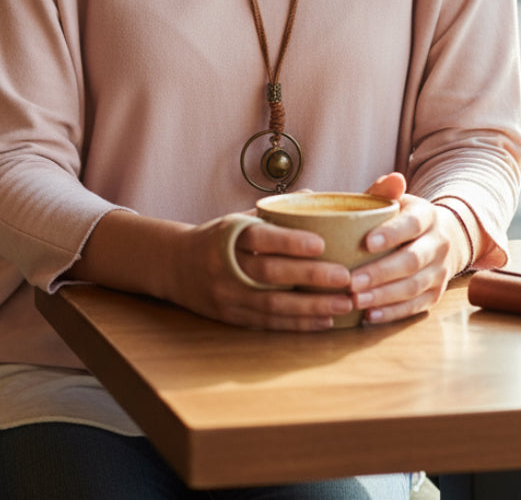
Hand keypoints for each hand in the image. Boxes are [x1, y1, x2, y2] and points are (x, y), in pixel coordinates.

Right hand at [170, 213, 359, 331]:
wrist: (175, 266)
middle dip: (310, 276)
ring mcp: (227, 295)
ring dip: (311, 307)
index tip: (322, 243)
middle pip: (270, 273)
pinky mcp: (232, 318)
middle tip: (345, 277)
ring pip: (273, 304)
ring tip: (343, 303)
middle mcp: (226, 266)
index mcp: (228, 235)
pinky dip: (298, 324)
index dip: (289, 241)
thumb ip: (276, 212)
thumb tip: (316, 196)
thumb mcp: (238, 218)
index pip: (259, 237)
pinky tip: (324, 320)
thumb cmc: (217, 238)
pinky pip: (269, 323)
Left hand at [343, 173, 465, 324]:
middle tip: (351, 281)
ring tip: (356, 300)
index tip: (366, 243)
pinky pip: (415, 307)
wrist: (442, 237)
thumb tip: (392, 178)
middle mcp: (439, 244)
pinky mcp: (436, 294)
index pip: (411, 225)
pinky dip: (392, 313)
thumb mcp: (397, 200)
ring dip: (383, 297)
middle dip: (380, 273)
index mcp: (427, 215)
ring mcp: (440, 271)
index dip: (391, 234)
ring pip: (413, 287)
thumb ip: (385, 191)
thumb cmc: (403, 217)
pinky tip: (369, 316)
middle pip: (411, 261)